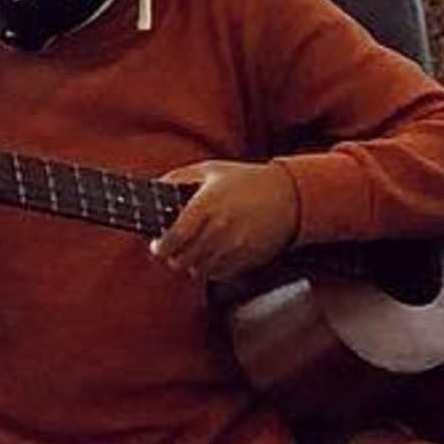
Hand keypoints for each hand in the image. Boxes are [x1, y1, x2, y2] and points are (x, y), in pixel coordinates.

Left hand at [154, 159, 303, 283]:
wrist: (290, 196)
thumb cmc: (247, 180)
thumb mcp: (211, 170)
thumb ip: (178, 177)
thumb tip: (154, 190)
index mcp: (207, 205)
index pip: (174, 238)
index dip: (160, 247)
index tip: (157, 246)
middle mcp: (219, 229)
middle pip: (183, 258)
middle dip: (173, 256)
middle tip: (173, 249)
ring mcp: (234, 246)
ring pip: (199, 269)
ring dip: (191, 263)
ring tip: (193, 252)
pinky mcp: (246, 259)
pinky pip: (218, 273)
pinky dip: (210, 268)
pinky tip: (212, 254)